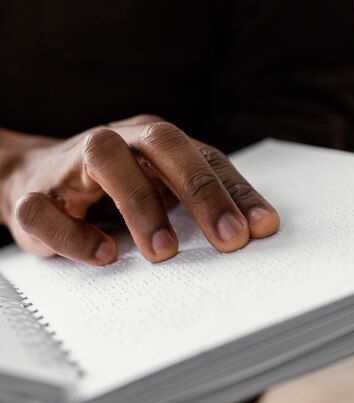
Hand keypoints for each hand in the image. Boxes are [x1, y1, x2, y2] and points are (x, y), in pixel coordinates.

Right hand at [0, 115, 279, 265]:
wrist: (36, 182)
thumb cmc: (120, 187)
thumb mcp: (166, 190)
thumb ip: (207, 206)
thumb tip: (259, 230)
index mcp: (157, 140)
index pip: (206, 157)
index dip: (237, 191)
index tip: (263, 228)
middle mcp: (121, 140)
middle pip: (163, 143)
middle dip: (201, 190)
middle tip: (229, 239)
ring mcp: (73, 163)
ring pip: (105, 158)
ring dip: (140, 205)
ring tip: (164, 252)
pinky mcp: (35, 195)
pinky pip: (45, 208)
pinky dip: (74, 235)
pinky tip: (105, 257)